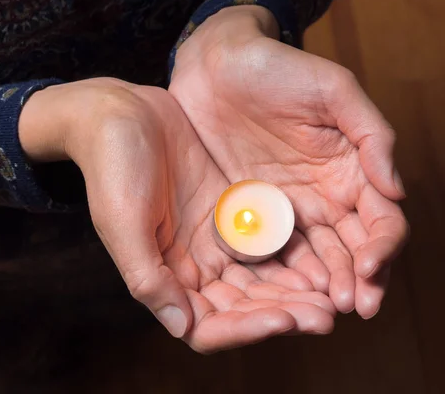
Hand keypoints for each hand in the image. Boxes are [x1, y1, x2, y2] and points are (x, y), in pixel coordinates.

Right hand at [19, 77, 335, 352]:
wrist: (121, 114)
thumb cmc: (112, 167)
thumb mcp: (123, 221)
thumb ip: (148, 277)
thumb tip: (181, 327)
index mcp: (164, 277)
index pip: (208, 326)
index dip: (245, 330)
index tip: (282, 318)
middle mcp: (194, 266)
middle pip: (244, 307)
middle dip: (283, 313)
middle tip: (325, 316)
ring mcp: (216, 239)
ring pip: (263, 279)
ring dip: (295, 291)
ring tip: (332, 293)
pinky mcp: (234, 211)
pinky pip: (269, 239)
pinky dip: (293, 253)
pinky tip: (322, 255)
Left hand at [169, 7, 408, 318]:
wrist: (217, 69)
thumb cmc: (279, 69)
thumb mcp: (333, 90)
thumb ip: (371, 135)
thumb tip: (397, 190)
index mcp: (351, 171)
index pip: (380, 220)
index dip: (383, 247)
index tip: (371, 268)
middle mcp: (323, 196)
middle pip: (351, 249)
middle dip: (356, 281)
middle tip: (350, 307)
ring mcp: (285, 208)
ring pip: (313, 258)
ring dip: (322, 286)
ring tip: (320, 311)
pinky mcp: (249, 212)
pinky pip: (268, 250)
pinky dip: (279, 273)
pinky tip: (281, 293)